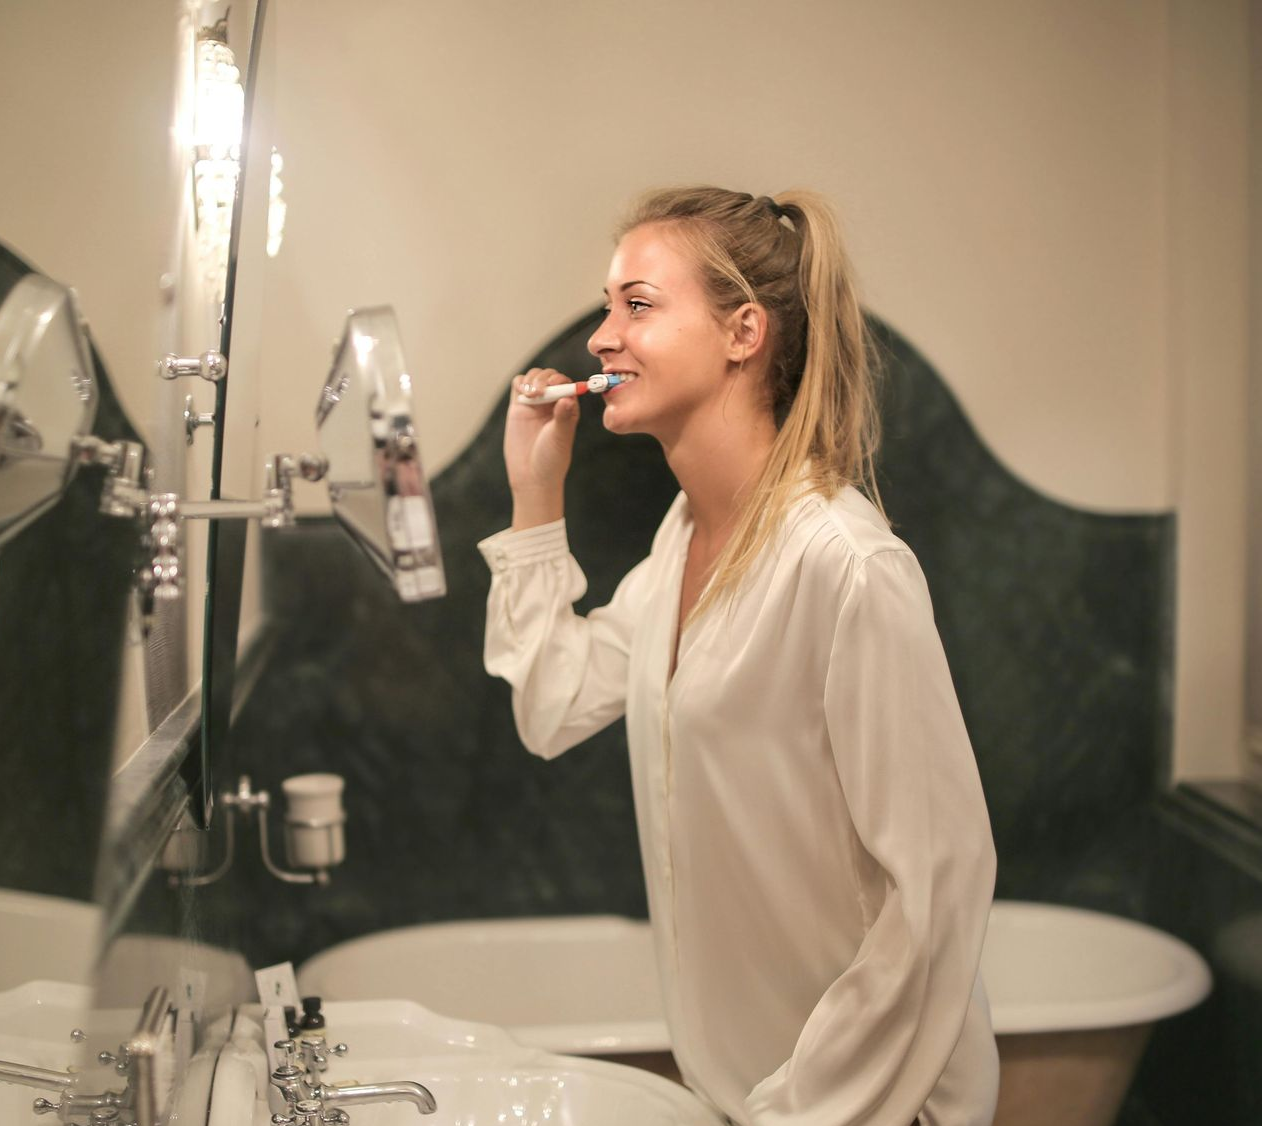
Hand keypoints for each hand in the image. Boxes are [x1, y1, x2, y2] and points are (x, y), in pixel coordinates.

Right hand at [504, 367, 578, 527]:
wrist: (531, 475)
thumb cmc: (551, 459)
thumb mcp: (560, 437)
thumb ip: (563, 417)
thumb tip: (567, 398)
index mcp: (568, 407)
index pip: (566, 383)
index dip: (560, 380)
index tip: (554, 386)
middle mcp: (552, 403)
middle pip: (549, 376)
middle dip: (544, 378)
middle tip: (540, 391)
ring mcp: (535, 404)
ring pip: (534, 377)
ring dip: (532, 379)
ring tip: (530, 394)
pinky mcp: (518, 407)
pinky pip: (518, 385)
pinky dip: (520, 383)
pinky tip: (522, 392)